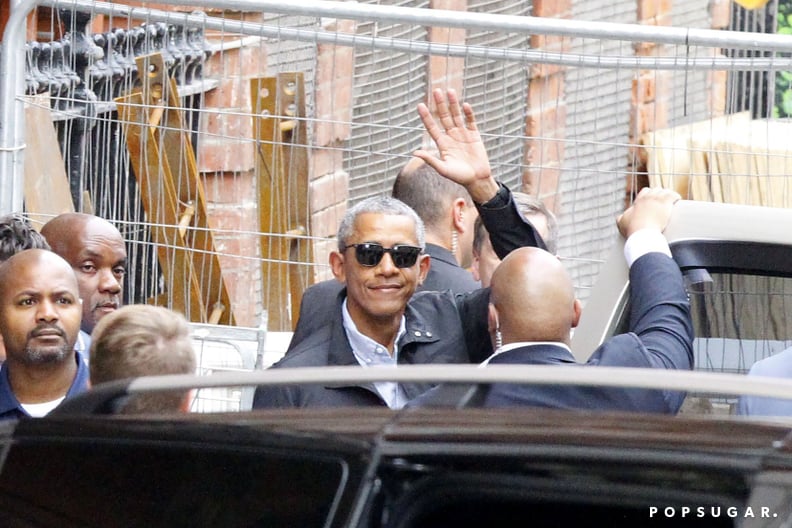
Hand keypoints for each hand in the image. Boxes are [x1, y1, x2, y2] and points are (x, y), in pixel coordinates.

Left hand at [414, 88, 497, 202]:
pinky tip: (465, 105)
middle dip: (440, 104)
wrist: (477, 179)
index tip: (420, 105)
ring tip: (450, 91)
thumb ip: (430, 160)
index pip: (432, 127)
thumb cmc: (459, 177)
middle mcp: (451, 136)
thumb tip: (415, 152)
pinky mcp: (474, 135)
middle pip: (443, 117)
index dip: (426, 116)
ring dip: (453, 104)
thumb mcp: (443, 169)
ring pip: (456, 116)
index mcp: (442, 144)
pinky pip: (471, 121)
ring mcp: (463, 134)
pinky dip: (468, 113)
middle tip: (436, 90)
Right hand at [617, 187, 681, 237]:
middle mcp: (648, 197)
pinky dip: (676, 197)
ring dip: (669, 196)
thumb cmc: (632, 229)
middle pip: (657, 190)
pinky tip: (678, 200)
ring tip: (672, 202)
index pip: (645, 191)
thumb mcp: (622, 222)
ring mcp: (657, 199)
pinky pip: (674, 195)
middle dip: (660, 195)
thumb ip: (621, 217)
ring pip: (666, 191)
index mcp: (638, 201)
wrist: (643, 233)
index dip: (649, 196)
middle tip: (663, 203)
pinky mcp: (666, 203)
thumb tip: (621, 217)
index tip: (652, 202)